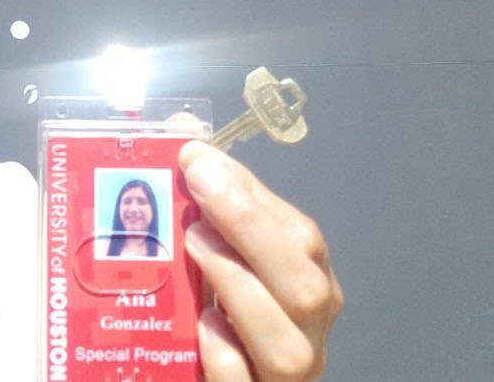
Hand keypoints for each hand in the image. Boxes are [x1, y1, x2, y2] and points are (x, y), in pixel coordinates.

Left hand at [180, 141, 341, 380]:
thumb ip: (211, 211)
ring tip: (193, 246)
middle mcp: (308, 337)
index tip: (200, 159)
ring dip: (238, 285)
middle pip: (306, 287)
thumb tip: (184, 137)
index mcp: (309, 292)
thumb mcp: (217, 264)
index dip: (253, 197)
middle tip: (196, 194)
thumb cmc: (214, 324)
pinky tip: (201, 322)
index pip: (302, 240)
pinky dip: (227, 353)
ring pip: (286, 345)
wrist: (203, 378)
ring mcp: (285, 379)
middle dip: (252, 231)